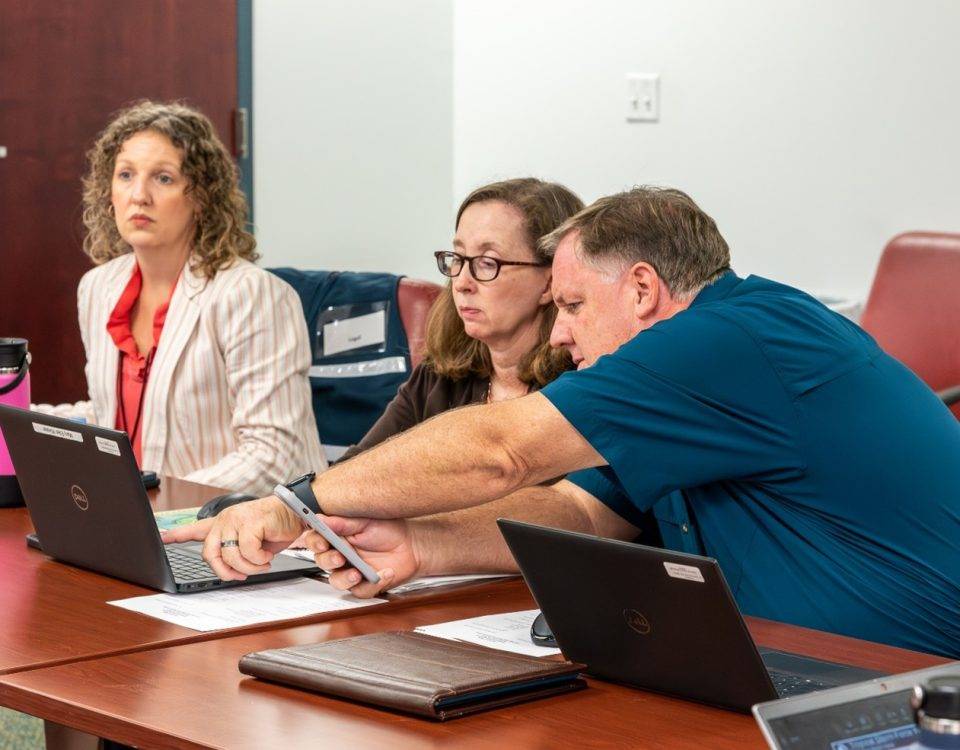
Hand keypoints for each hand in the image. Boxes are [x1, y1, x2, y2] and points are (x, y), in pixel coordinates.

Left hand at [160, 495, 302, 580]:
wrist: (298, 513)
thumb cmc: (278, 527)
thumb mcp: (254, 542)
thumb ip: (237, 552)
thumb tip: (229, 571)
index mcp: (225, 523)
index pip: (196, 528)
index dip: (177, 534)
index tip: (162, 537)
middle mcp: (226, 520)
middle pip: (210, 554)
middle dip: (225, 571)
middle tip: (240, 575)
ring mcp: (236, 519)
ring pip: (230, 556)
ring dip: (249, 566)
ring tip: (262, 562)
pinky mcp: (249, 522)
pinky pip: (247, 551)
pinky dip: (259, 559)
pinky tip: (267, 555)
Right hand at [304, 516, 422, 597]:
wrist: (412, 544)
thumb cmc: (388, 530)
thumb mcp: (366, 521)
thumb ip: (343, 523)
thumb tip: (321, 518)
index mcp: (337, 537)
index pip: (317, 541)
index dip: (316, 542)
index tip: (323, 542)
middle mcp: (341, 556)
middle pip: (322, 562)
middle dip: (329, 560)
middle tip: (340, 557)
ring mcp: (351, 571)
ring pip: (337, 581)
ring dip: (345, 578)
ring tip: (357, 572)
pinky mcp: (365, 585)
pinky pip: (362, 590)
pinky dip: (373, 584)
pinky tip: (385, 573)